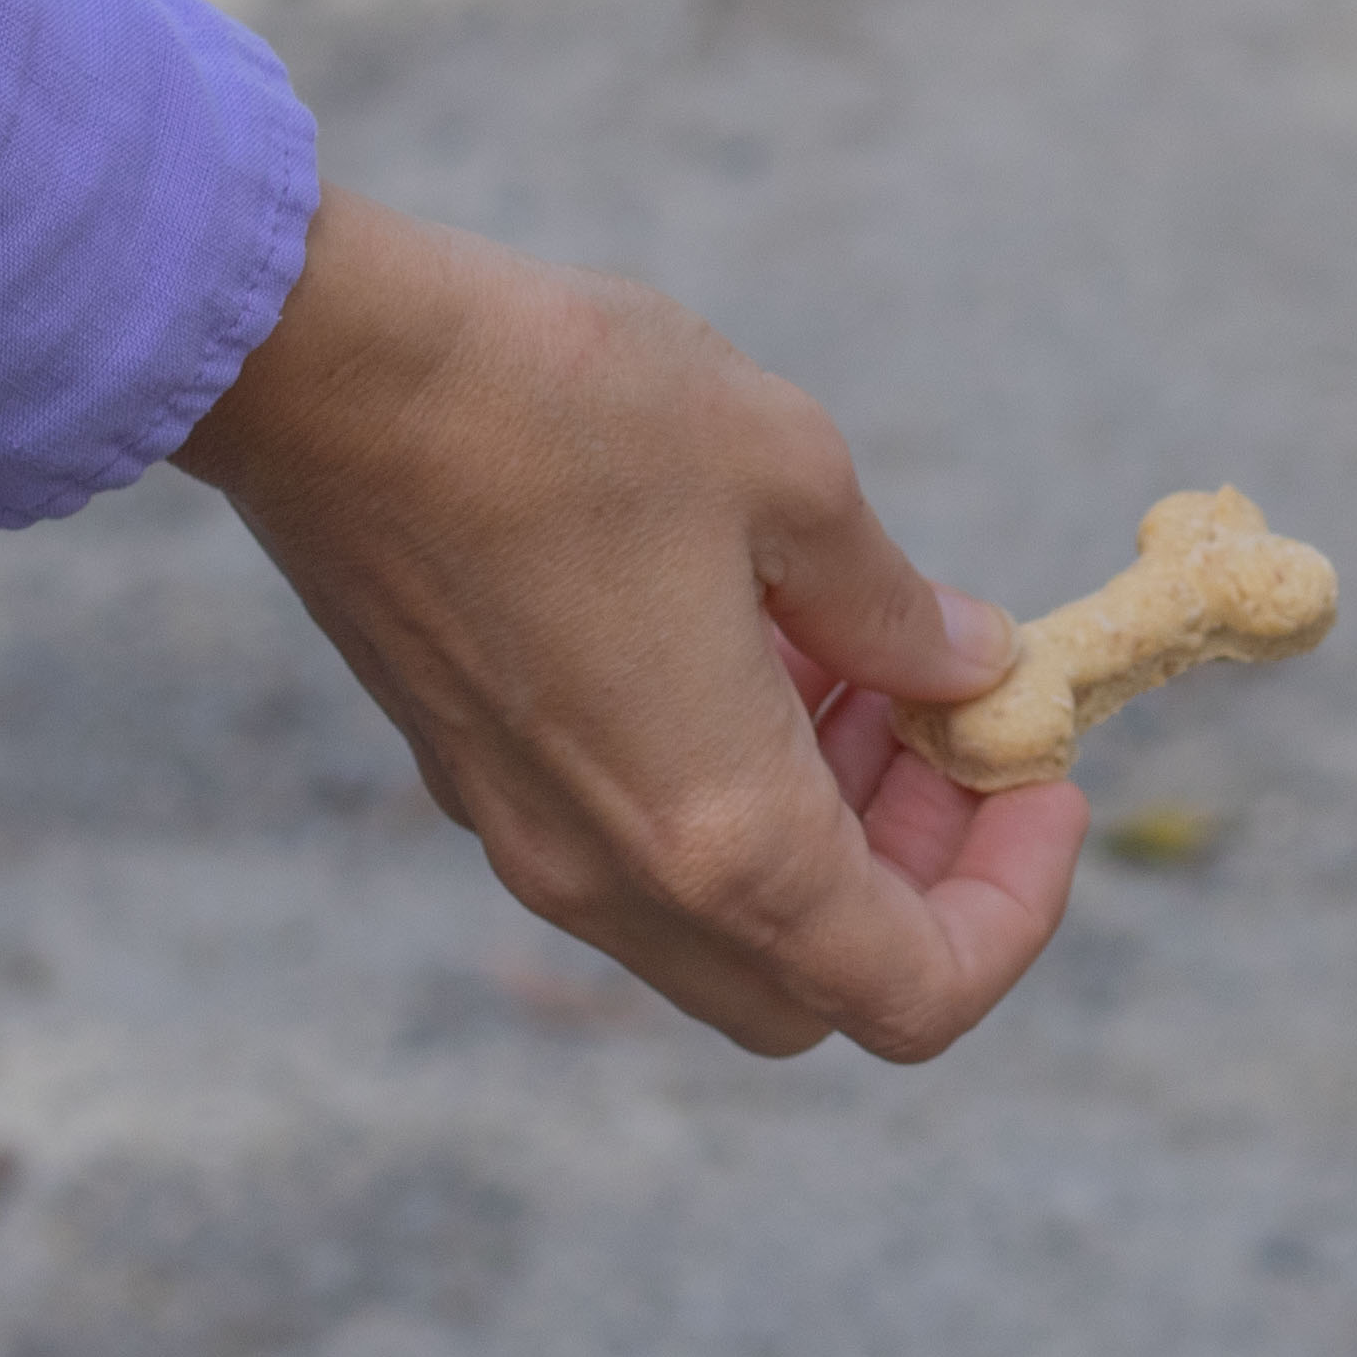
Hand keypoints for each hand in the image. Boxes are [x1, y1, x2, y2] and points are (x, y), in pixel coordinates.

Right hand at [170, 190, 1083, 1057]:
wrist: (314, 362)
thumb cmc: (561, 402)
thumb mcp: (790, 475)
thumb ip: (895, 607)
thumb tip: (970, 670)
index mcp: (719, 831)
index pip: (914, 994)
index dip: (1015, 911)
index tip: (1042, 781)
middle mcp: (616, 877)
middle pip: (818, 987)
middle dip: (922, 880)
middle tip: (957, 729)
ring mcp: (529, 843)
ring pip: (725, 931)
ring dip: (825, 834)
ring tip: (861, 662)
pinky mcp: (477, 784)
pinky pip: (638, 857)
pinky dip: (729, 797)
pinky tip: (754, 643)